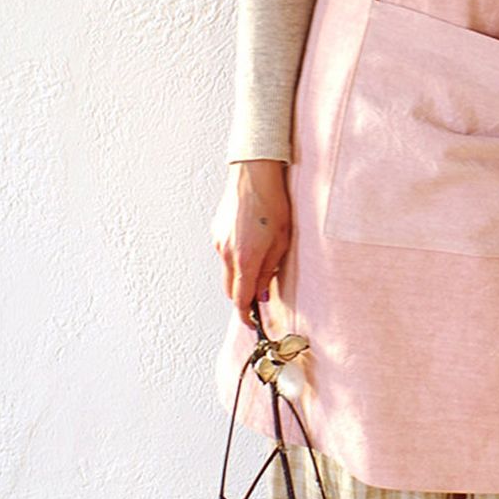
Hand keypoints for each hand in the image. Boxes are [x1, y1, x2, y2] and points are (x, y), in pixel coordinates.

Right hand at [211, 159, 290, 327]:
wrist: (254, 174)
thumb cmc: (273, 204)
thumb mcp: (282, 241)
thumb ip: (269, 271)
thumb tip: (261, 294)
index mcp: (245, 259)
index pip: (240, 299)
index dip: (245, 316)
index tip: (252, 324)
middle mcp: (227, 253)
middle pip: (230, 289)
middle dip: (242, 297)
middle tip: (258, 297)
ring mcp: (218, 242)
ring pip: (227, 271)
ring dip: (240, 275)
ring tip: (261, 260)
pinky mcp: (216, 231)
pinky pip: (225, 254)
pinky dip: (236, 257)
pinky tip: (251, 242)